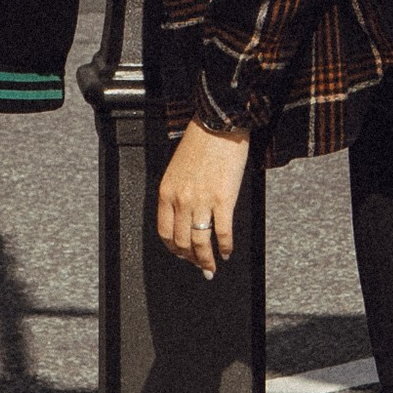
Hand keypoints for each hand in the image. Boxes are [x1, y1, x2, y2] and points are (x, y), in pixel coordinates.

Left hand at [155, 123, 250, 277]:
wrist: (218, 125)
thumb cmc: (199, 143)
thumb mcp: (177, 169)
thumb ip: (177, 192)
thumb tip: (184, 215)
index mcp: (167, 192)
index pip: (164, 232)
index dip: (173, 249)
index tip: (181, 255)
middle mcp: (181, 200)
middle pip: (182, 242)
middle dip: (190, 259)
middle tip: (199, 266)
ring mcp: (202, 201)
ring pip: (200, 243)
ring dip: (206, 260)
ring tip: (211, 268)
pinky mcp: (223, 200)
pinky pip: (223, 232)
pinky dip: (225, 247)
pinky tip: (227, 252)